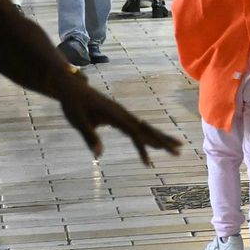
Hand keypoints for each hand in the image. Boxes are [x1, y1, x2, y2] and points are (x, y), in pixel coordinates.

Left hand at [56, 75, 180, 166]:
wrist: (71, 86)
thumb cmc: (72, 103)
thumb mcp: (77, 121)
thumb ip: (90, 137)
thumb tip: (99, 155)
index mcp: (114, 115)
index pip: (133, 134)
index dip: (142, 149)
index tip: (149, 164)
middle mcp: (122, 113)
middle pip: (147, 129)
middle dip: (163, 141)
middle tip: (179, 151)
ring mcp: (122, 113)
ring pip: (145, 127)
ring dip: (160, 137)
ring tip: (175, 147)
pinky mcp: (119, 115)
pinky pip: (137, 127)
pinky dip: (148, 135)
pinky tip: (154, 142)